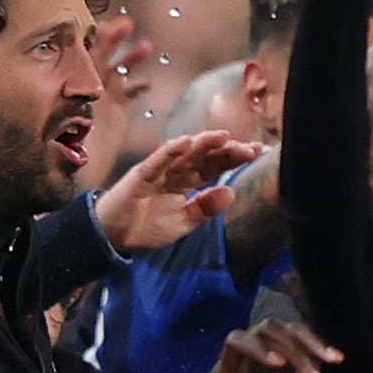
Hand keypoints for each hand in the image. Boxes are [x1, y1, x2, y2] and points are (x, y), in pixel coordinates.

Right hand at [93, 125, 259, 254]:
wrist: (114, 235)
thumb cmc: (147, 227)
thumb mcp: (182, 223)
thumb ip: (204, 208)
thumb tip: (231, 192)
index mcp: (187, 183)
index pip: (215, 167)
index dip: (234, 158)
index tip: (258, 152)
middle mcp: (176, 172)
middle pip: (205, 157)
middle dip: (227, 151)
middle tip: (250, 148)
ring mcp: (159, 170)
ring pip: (185, 154)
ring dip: (204, 144)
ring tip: (224, 136)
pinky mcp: (141, 174)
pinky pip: (158, 160)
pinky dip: (171, 150)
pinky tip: (187, 142)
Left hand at [197, 318, 335, 372]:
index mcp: (228, 366)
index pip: (237, 341)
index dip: (257, 347)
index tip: (280, 365)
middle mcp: (248, 350)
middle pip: (268, 330)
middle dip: (292, 346)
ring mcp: (268, 349)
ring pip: (288, 331)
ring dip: (311, 343)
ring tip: (333, 360)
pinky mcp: (285, 354)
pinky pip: (301, 341)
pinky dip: (318, 348)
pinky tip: (336, 359)